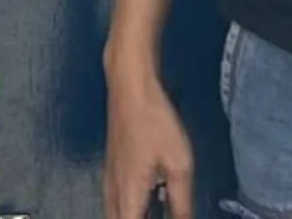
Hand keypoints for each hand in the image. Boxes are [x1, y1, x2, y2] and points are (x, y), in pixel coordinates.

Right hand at [105, 67, 193, 218]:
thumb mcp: (179, 165)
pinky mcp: (112, 167)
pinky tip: (154, 198)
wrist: (130, 86)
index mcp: (128, 196)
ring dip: (137, 215)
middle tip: (165, 211)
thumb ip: (181, 203)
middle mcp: (112, 192)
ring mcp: (109, 179)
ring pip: (118, 212)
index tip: (166, 216)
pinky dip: (134, 207)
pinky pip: (118, 200)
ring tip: (161, 207)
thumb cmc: (156, 123)